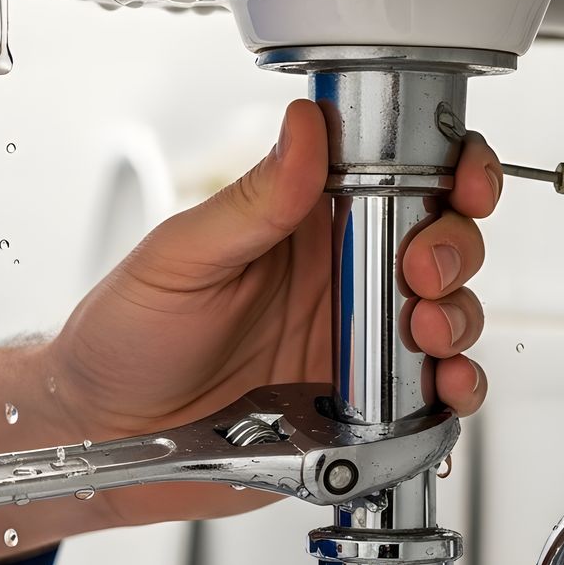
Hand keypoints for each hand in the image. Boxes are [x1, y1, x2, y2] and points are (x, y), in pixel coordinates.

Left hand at [0, 100, 500, 564]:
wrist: (101, 436)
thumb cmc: (123, 340)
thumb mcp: (179, 260)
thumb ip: (252, 202)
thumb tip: (305, 129)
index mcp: (300, 222)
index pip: (396, 171)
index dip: (447, 166)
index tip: (461, 178)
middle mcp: (340, 277)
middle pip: (441, 240)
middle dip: (454, 246)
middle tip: (421, 270)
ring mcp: (355, 343)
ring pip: (449, 313)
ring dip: (459, 315)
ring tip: (425, 329)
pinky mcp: (361, 409)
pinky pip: (430, 394)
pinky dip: (455, 387)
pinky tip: (442, 385)